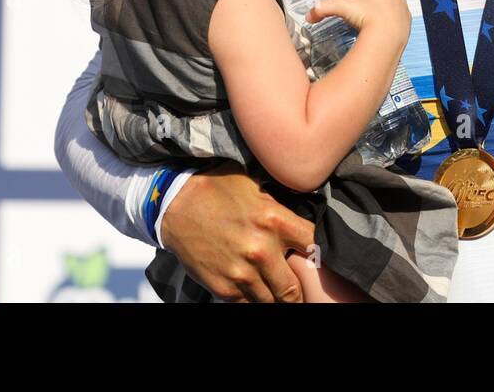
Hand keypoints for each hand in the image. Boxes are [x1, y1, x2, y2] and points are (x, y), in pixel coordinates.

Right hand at [160, 161, 316, 301]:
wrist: (175, 205)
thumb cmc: (218, 190)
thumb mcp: (256, 189)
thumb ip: (280, 209)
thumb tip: (301, 220)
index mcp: (275, 220)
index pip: (314, 246)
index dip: (318, 253)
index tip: (313, 256)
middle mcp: (261, 250)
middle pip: (294, 288)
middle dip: (297, 290)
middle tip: (296, 287)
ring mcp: (241, 273)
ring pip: (272, 301)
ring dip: (275, 297)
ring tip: (274, 289)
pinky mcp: (223, 288)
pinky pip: (248, 304)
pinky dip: (253, 299)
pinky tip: (253, 289)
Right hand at [307, 0, 410, 42]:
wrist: (388, 36)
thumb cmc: (368, 18)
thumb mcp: (341, 8)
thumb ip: (324, 8)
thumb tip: (311, 13)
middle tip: (359, 7)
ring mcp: (400, 1)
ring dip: (381, 5)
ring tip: (369, 17)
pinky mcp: (406, 15)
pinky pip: (397, 13)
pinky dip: (390, 17)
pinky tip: (381, 25)